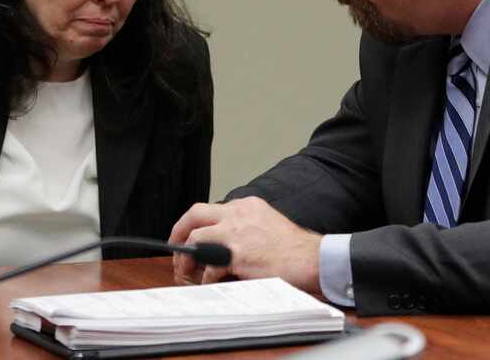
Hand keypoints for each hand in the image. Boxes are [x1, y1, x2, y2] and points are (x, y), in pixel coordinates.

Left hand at [168, 196, 322, 293]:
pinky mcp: (237, 253)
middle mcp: (239, 212)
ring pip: (195, 237)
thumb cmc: (295, 249)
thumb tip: (222, 244)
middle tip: (175, 248)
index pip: (211, 209)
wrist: (313, 259)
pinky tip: (212, 283)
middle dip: (179, 230)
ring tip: (187, 271)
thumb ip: (246, 227)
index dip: (196, 225)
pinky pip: (209, 265)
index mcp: (247, 205)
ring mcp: (236, 231)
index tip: (190, 237)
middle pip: (195, 213)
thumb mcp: (267, 225)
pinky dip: (206, 277)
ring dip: (186, 257)